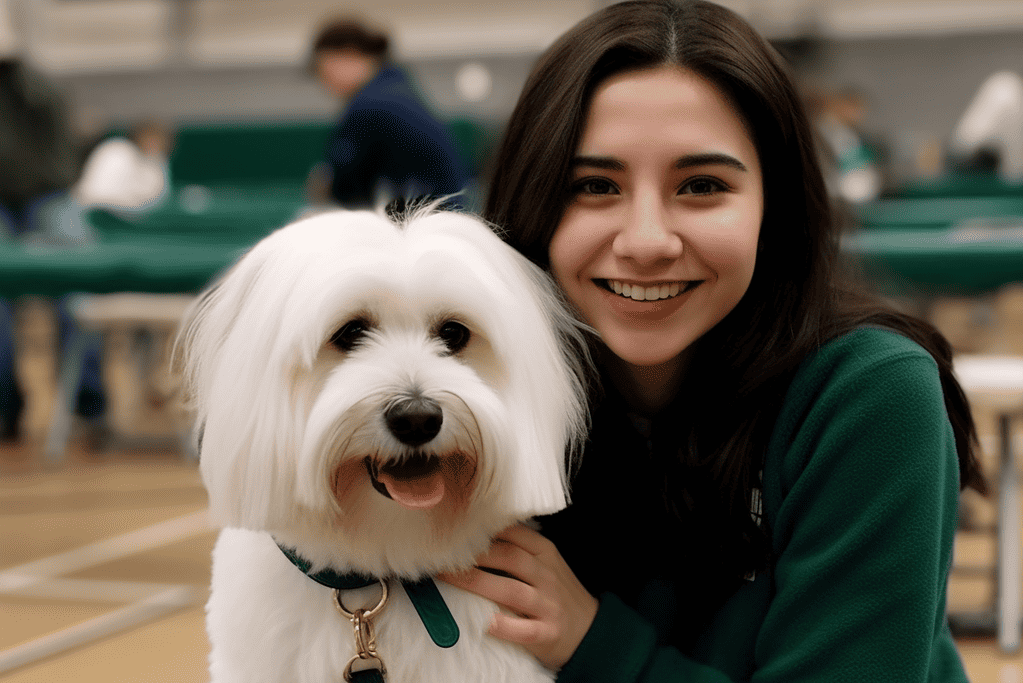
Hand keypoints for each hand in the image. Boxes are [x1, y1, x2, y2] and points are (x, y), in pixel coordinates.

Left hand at [437, 523, 597, 670]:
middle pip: (508, 557)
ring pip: (511, 590)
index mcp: (545, 553)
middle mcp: (546, 575)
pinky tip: (484, 623)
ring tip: (450, 579)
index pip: (514, 534)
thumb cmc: (557, 593)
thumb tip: (474, 535)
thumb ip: (518, 548)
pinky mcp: (547, 632)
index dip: (484, 530)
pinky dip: (503, 626)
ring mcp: (548, 604)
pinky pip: (523, 629)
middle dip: (474, 555)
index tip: (457, 528)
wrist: (590, 630)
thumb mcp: (546, 563)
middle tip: (443, 554)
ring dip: (478, 583)